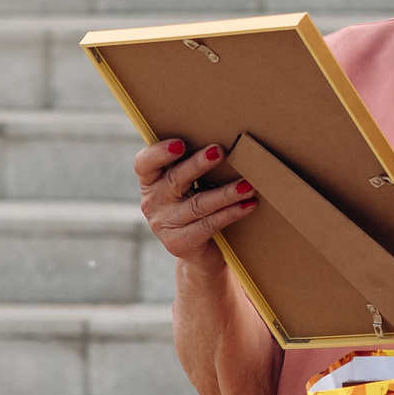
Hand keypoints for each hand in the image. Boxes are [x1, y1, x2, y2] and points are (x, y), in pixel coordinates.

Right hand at [137, 139, 256, 270]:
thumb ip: (195, 168)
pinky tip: (248, 205)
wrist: (200, 252)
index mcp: (151, 182)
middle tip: (219, 151)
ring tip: (247, 184)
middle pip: (174, 180)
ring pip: (198, 204)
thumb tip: (225, 142)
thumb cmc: (197, 207)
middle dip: (198, 165)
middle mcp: (152, 202)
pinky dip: (231, 213)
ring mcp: (164, 225)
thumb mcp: (189, 187)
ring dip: (225, 193)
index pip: (144, 164)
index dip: (159, 153)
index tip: (180, 144)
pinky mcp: (180, 243)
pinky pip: (209, 224)